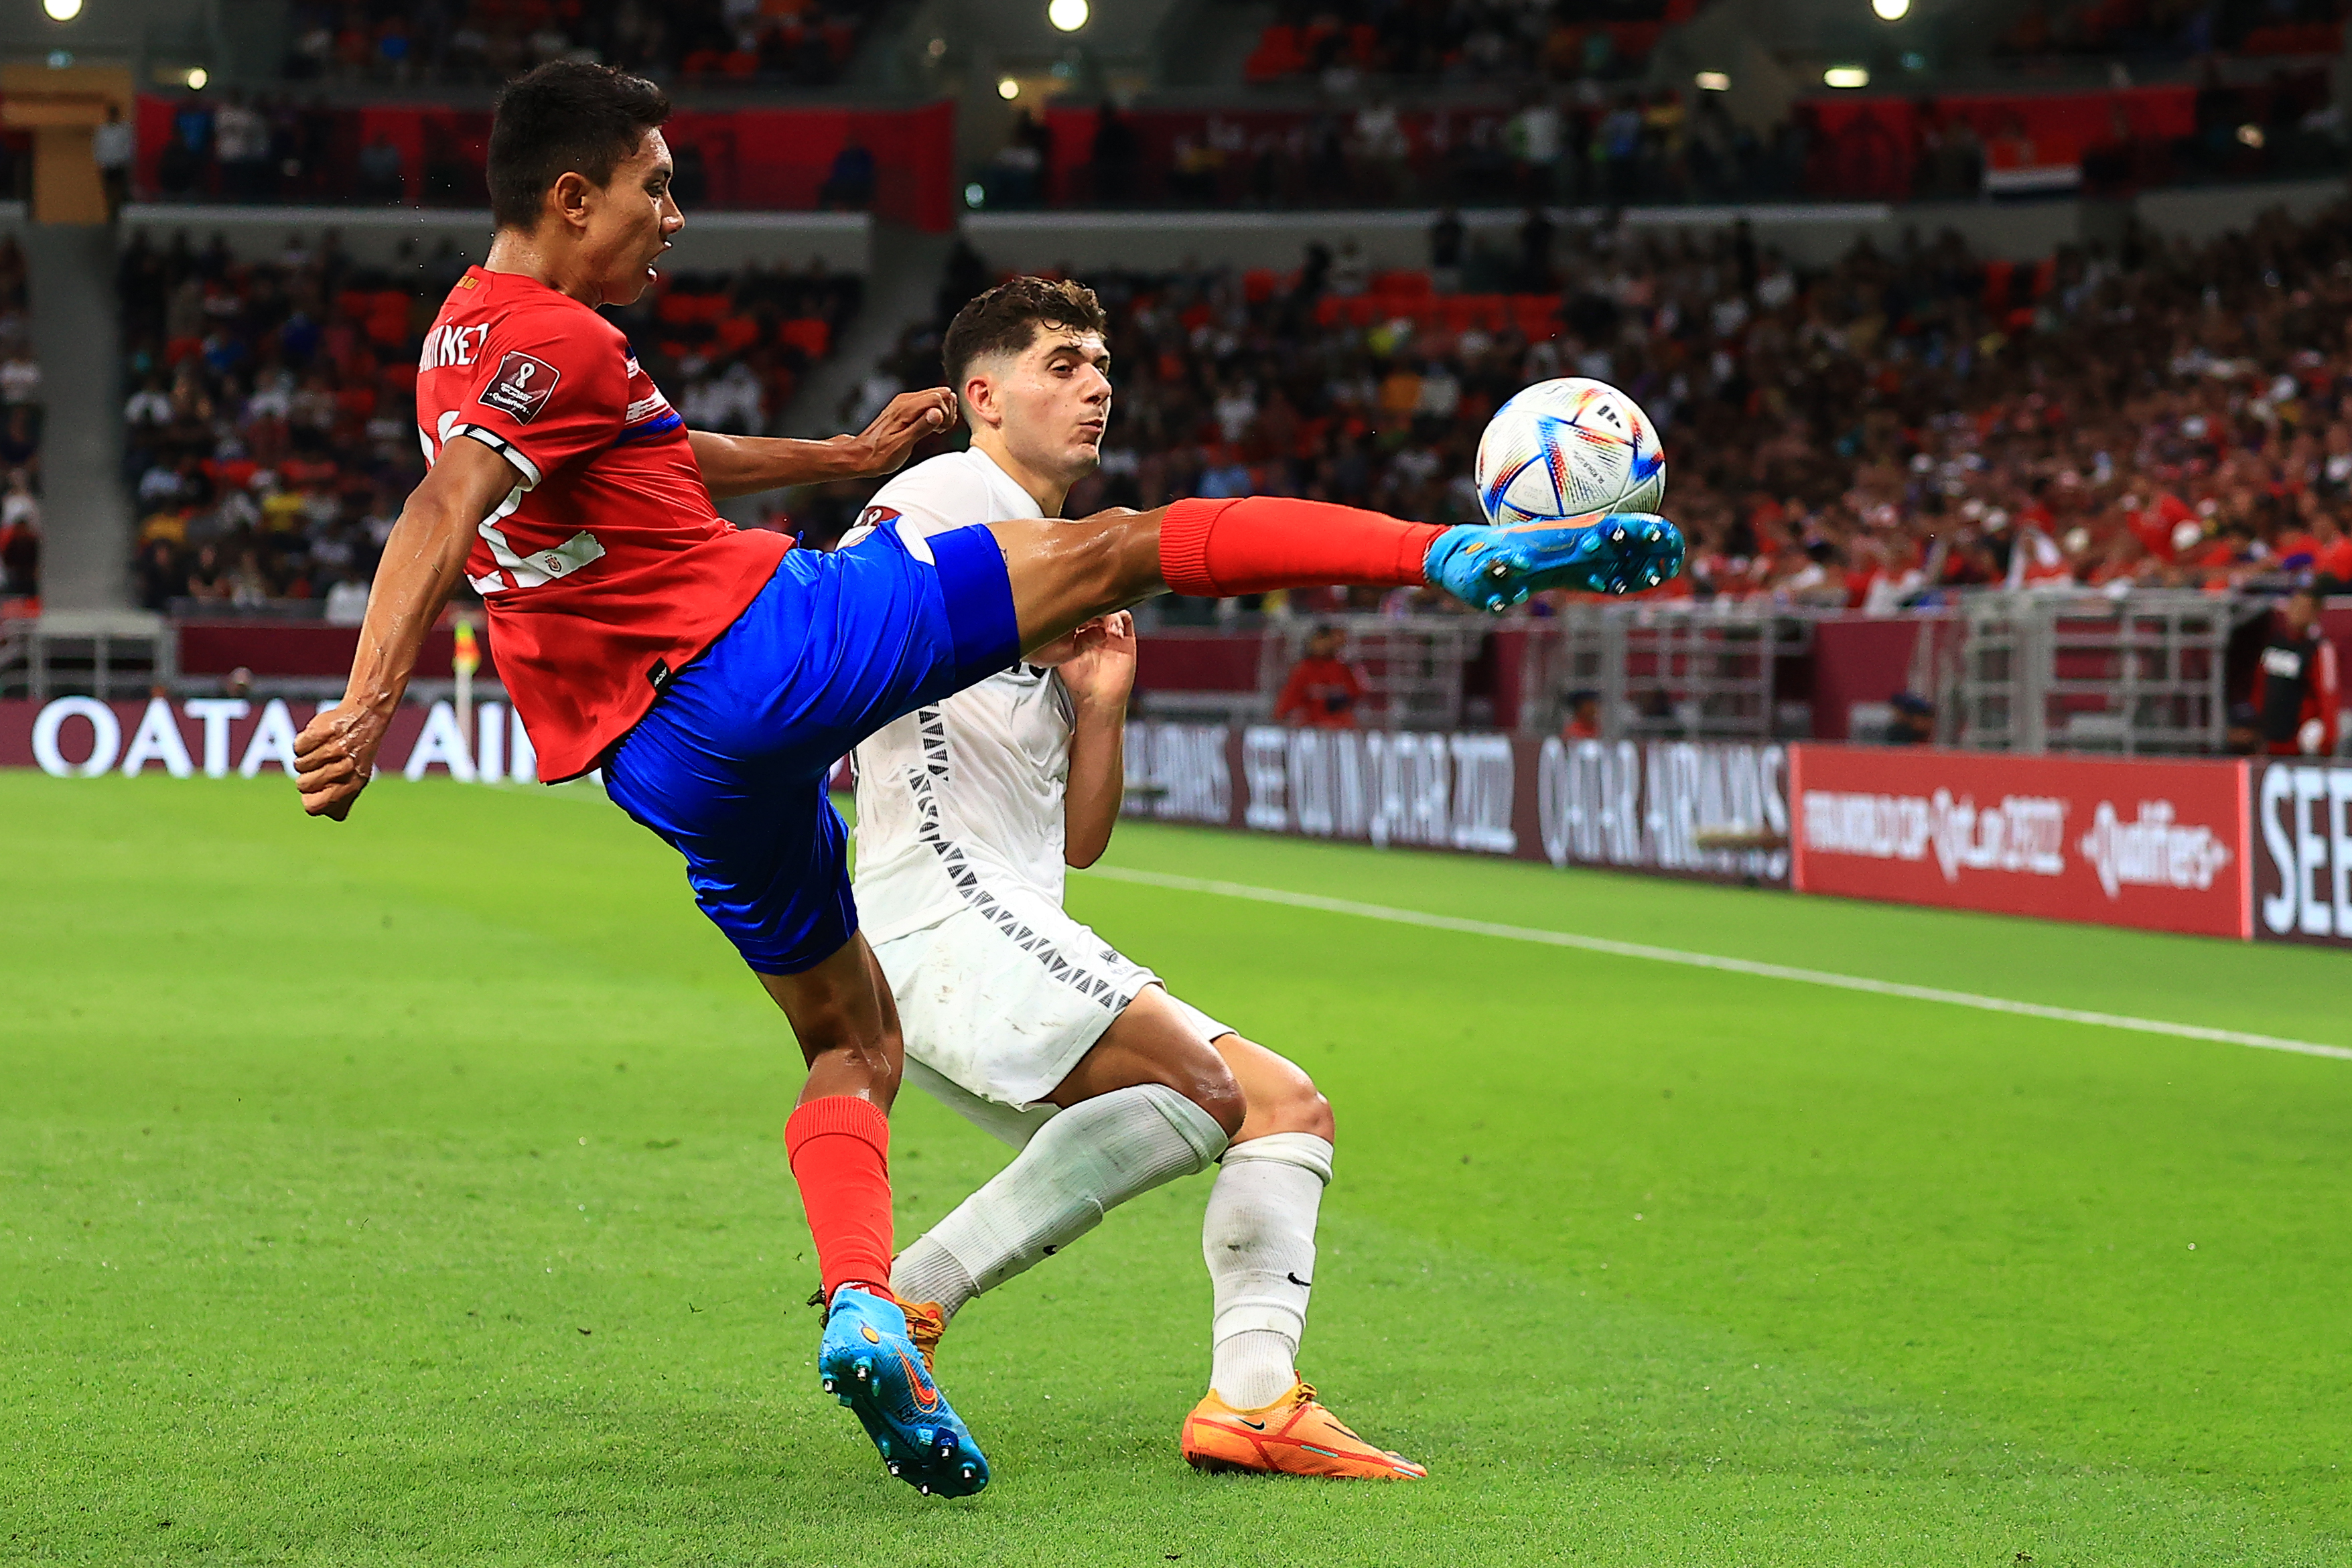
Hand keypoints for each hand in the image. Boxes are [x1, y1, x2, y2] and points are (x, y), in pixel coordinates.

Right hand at [293, 701, 389, 820]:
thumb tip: (329, 814)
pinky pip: (298, 746)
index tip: (318, 787)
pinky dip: (303, 743)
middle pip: (303, 785)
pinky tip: (320, 738)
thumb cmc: (355, 753)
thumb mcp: (355, 780)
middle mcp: (346, 769)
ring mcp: (336, 749)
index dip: (309, 798)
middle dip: (307, 775)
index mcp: (353, 786)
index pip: (313, 806)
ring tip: (323, 750)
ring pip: (299, 765)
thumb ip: (341, 800)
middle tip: (323, 765)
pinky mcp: (324, 732)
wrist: (364, 718)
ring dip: (305, 758)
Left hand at [841, 389, 957, 478]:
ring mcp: (904, 403)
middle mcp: (905, 401)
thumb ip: (921, 427)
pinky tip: (929, 428)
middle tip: (940, 430)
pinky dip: (934, 414)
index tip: (941, 430)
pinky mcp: (905, 408)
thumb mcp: (902, 445)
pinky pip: (928, 403)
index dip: (946, 413)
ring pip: (936, 396)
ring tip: (935, 430)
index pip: (939, 397)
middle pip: (940, 393)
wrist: (861, 455)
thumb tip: (938, 413)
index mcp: (905, 408)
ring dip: (942, 413)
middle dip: (947, 411)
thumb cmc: (879, 455)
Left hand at [1055, 610, 1136, 711]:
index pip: (1080, 609)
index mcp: (1080, 633)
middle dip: (1093, 606)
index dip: (1077, 605)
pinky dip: (1120, 619)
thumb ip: (1059, 637)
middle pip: (1096, 606)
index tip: (1073, 606)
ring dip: (1106, 613)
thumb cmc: (1080, 681)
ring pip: (1111, 609)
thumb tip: (1051, 619)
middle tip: (1088, 611)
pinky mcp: (1126, 639)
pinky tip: (1113, 631)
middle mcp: (1096, 631)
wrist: (1098, 698)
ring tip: (1101, 625)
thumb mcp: (1062, 655)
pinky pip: (1126, 619)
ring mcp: (1111, 634)